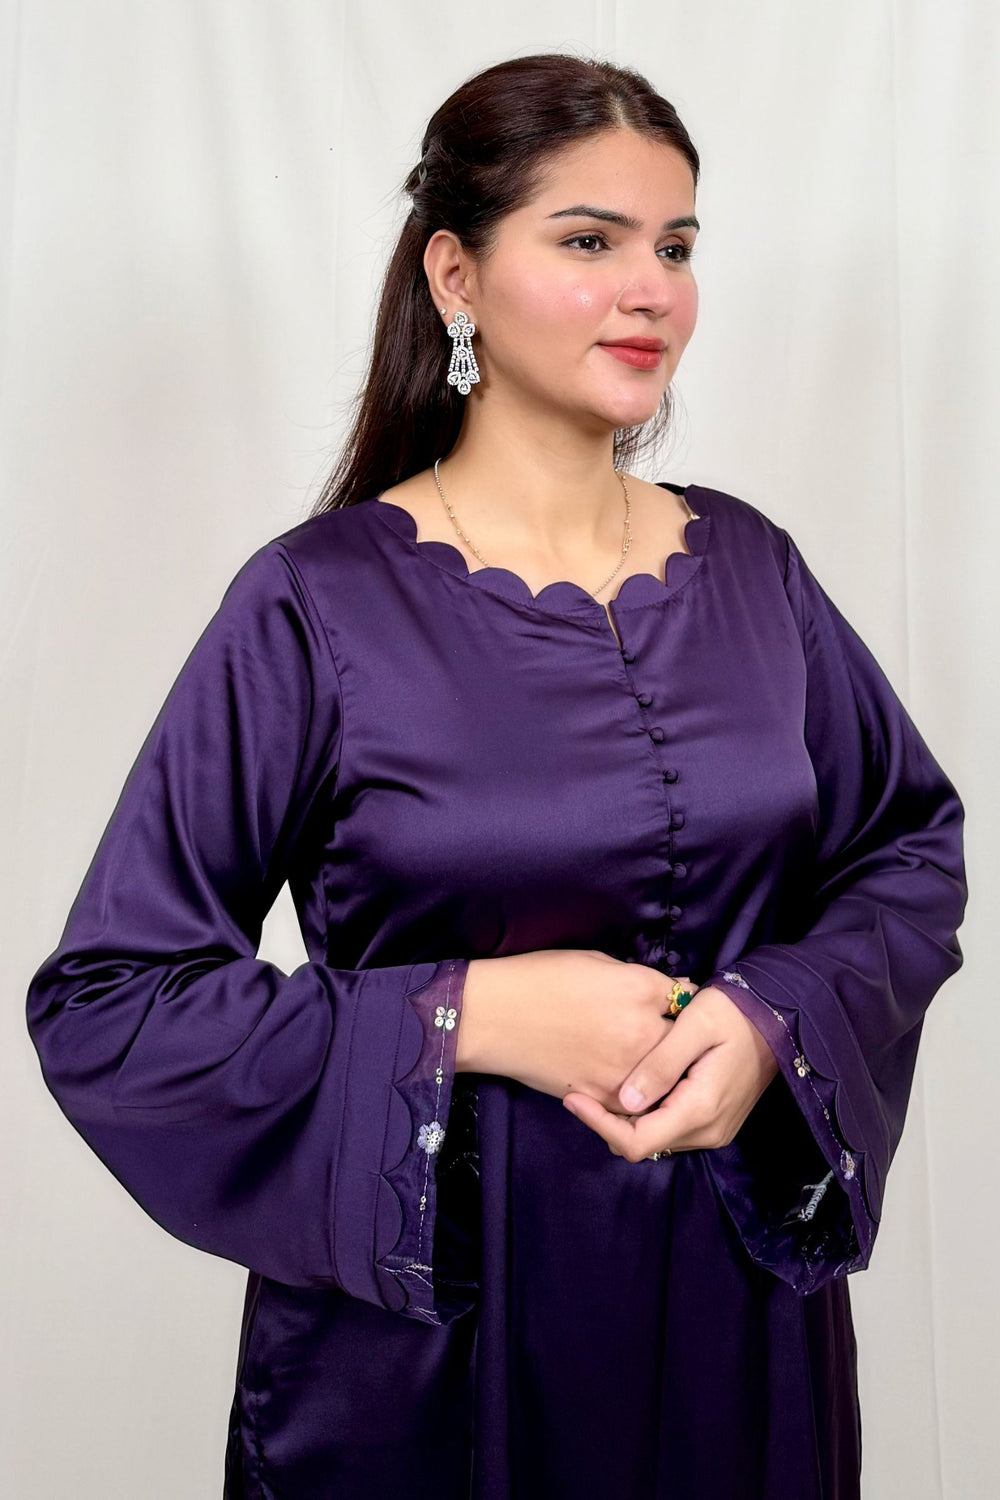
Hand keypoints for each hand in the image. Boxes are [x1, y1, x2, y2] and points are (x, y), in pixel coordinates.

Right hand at [458, 949, 677, 1111]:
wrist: (494, 1016)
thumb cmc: (541, 978)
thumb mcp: (597, 961)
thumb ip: (639, 980)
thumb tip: (671, 990)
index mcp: (641, 989)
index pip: (689, 999)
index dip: (685, 1003)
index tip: (679, 1007)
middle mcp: (642, 1031)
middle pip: (686, 1043)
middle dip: (684, 1040)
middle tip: (677, 1040)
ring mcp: (626, 1069)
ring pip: (668, 1078)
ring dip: (667, 1072)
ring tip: (658, 1065)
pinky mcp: (605, 1097)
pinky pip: (641, 1102)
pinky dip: (642, 1094)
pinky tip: (634, 1083)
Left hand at [561, 983, 780, 1161]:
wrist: (780, 1017)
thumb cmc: (736, 1012)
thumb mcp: (695, 1025)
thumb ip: (660, 1064)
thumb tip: (624, 1101)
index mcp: (700, 1109)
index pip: (637, 1142)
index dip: (598, 1124)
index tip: (572, 1097)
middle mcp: (708, 1131)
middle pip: (643, 1145)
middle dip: (607, 1122)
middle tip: (582, 1088)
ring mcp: (714, 1130)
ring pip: (655, 1139)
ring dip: (625, 1120)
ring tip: (602, 1084)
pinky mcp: (715, 1122)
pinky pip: (669, 1129)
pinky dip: (645, 1115)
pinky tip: (633, 1086)